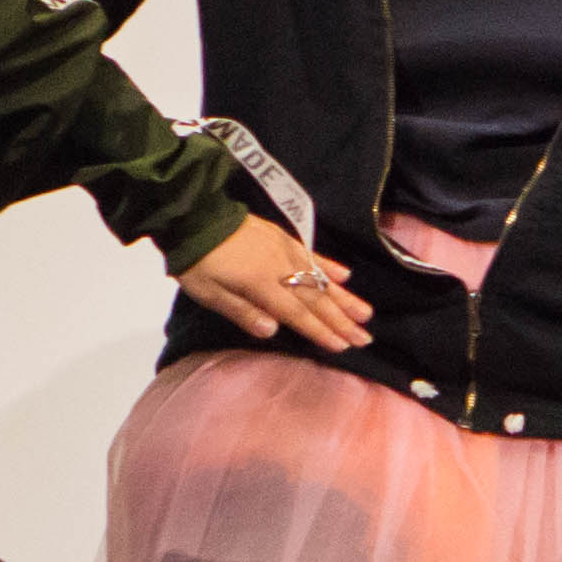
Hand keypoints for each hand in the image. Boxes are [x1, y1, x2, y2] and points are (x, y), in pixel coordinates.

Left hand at [174, 214, 370, 351]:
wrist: (196, 215)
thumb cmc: (198, 261)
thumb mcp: (209, 293)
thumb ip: (242, 312)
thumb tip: (273, 331)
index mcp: (261, 284)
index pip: (297, 314)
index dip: (320, 331)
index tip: (343, 346)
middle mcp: (280, 268)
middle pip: (315, 299)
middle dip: (341, 320)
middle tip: (364, 338)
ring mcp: (284, 250)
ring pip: (320, 278)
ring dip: (344, 297)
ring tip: (365, 314)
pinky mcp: (282, 237)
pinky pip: (310, 254)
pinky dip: (329, 266)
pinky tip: (345, 276)